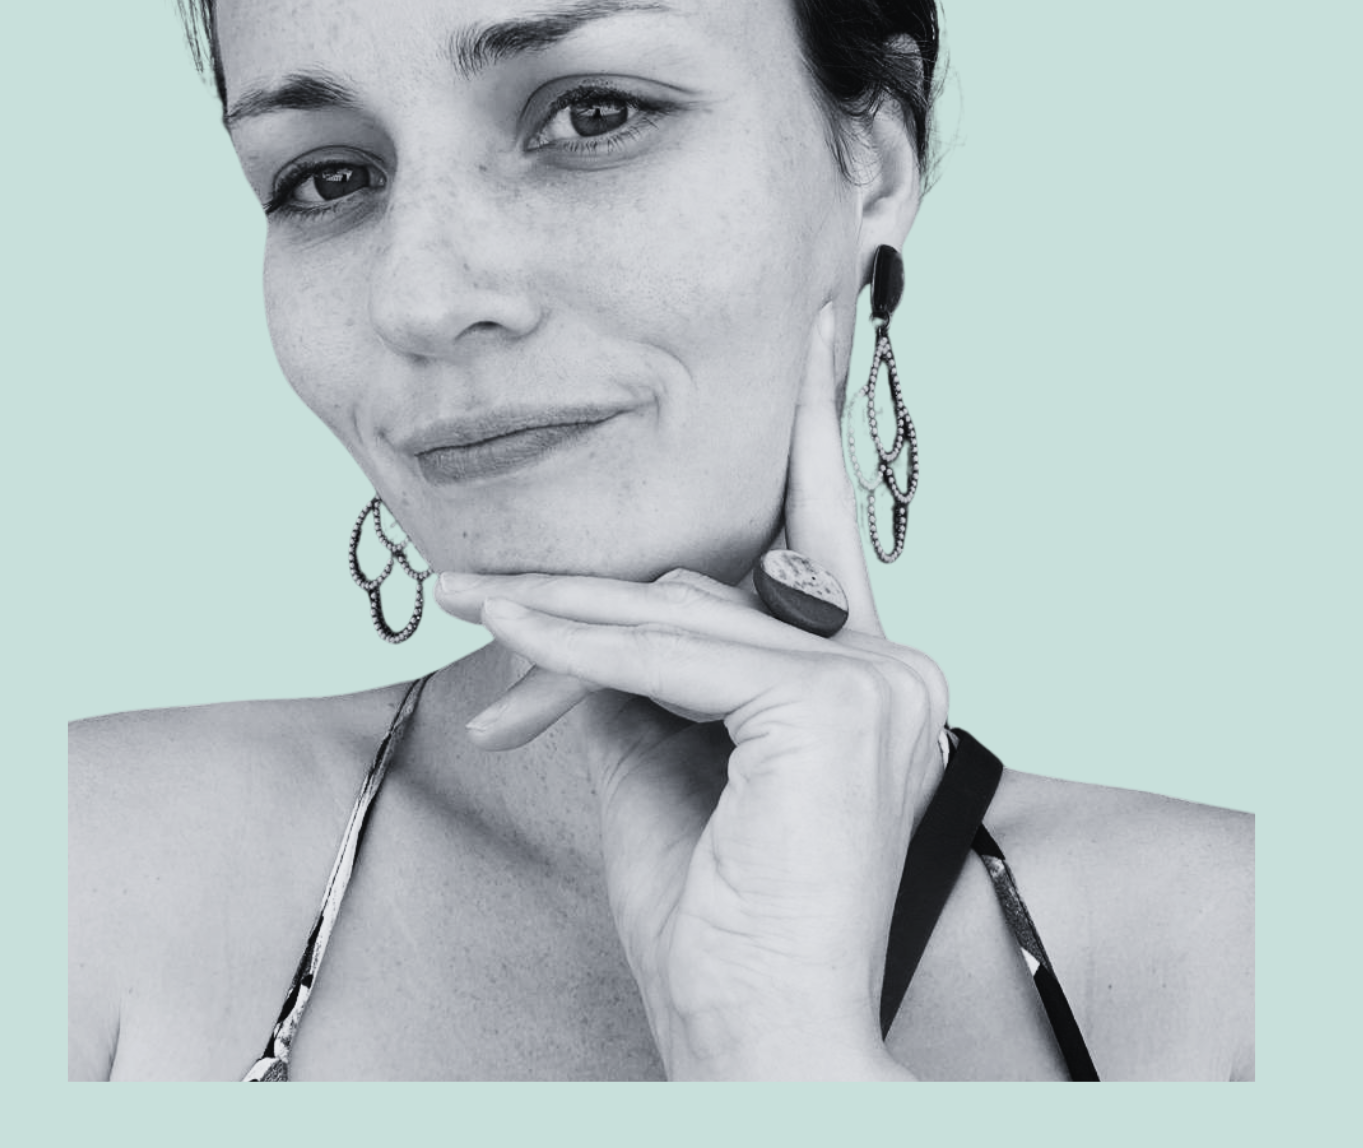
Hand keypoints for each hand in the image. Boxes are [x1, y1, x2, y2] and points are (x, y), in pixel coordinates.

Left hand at [434, 303, 946, 1079]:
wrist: (758, 1042)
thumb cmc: (714, 920)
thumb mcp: (663, 762)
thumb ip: (645, 669)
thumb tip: (591, 604)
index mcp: (868, 673)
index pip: (821, 531)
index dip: (811, 422)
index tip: (816, 321)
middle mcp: (895, 663)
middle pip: (714, 582)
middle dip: (591, 599)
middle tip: (477, 588)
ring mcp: (878, 679)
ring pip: (682, 613)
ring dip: (561, 619)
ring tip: (468, 607)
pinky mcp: (835, 705)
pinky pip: (669, 654)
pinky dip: (577, 650)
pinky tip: (506, 632)